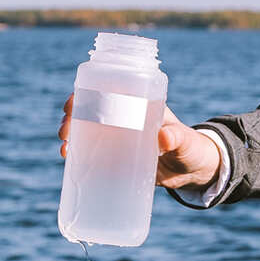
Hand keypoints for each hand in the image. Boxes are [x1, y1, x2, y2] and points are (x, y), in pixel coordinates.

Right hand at [58, 98, 223, 190]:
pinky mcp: (118, 158)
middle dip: (72, 118)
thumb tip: (165, 137)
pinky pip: (94, 153)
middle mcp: (124, 118)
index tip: (71, 104)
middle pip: (90, 111)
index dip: (85, 93)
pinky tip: (69, 161)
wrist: (194, 170)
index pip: (106, 90)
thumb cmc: (192, 148)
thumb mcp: (185, 142)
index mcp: (138, 104)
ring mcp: (119, 138)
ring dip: (72, 136)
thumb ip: (178, 139)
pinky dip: (79, 155)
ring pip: (88, 131)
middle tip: (65, 132)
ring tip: (65, 149)